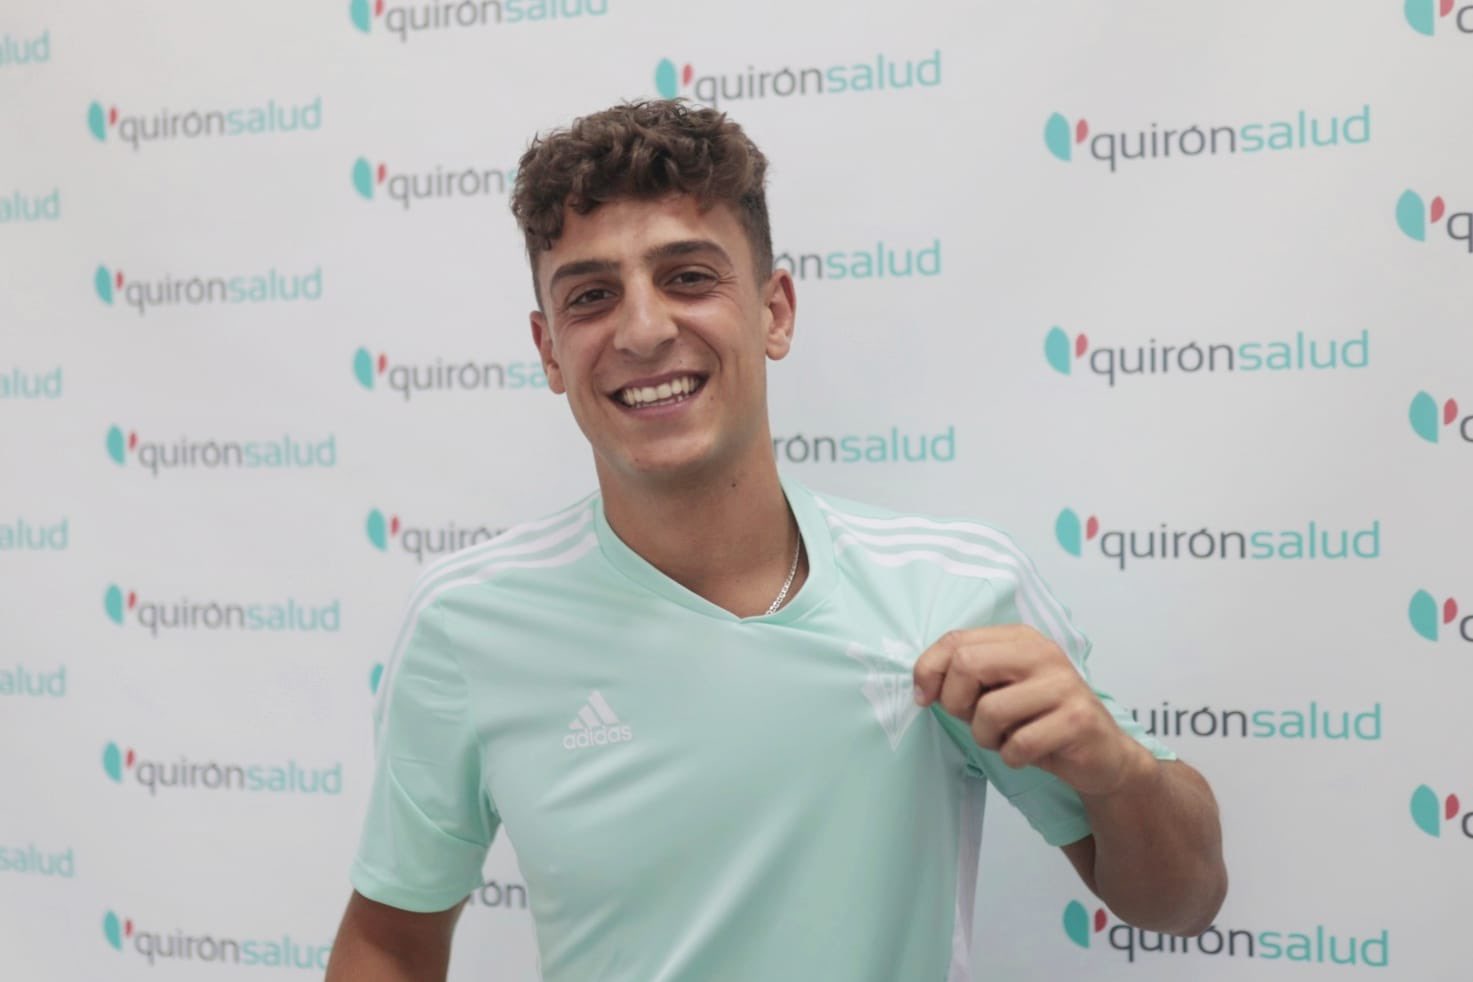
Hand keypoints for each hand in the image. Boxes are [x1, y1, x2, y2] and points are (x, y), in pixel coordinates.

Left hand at [912, 625, 1152, 797]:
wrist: (1102, 755)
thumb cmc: (1040, 720)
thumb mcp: (1000, 690)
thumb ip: (966, 678)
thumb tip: (923, 686)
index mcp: (1020, 638)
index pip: (956, 640)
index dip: (928, 670)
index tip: (925, 697)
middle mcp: (1043, 653)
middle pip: (967, 664)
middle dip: (956, 702)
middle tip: (972, 720)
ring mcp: (1063, 684)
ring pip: (990, 710)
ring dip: (986, 737)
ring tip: (1005, 738)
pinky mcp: (1077, 720)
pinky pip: (1019, 744)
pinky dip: (1013, 757)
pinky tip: (1027, 753)